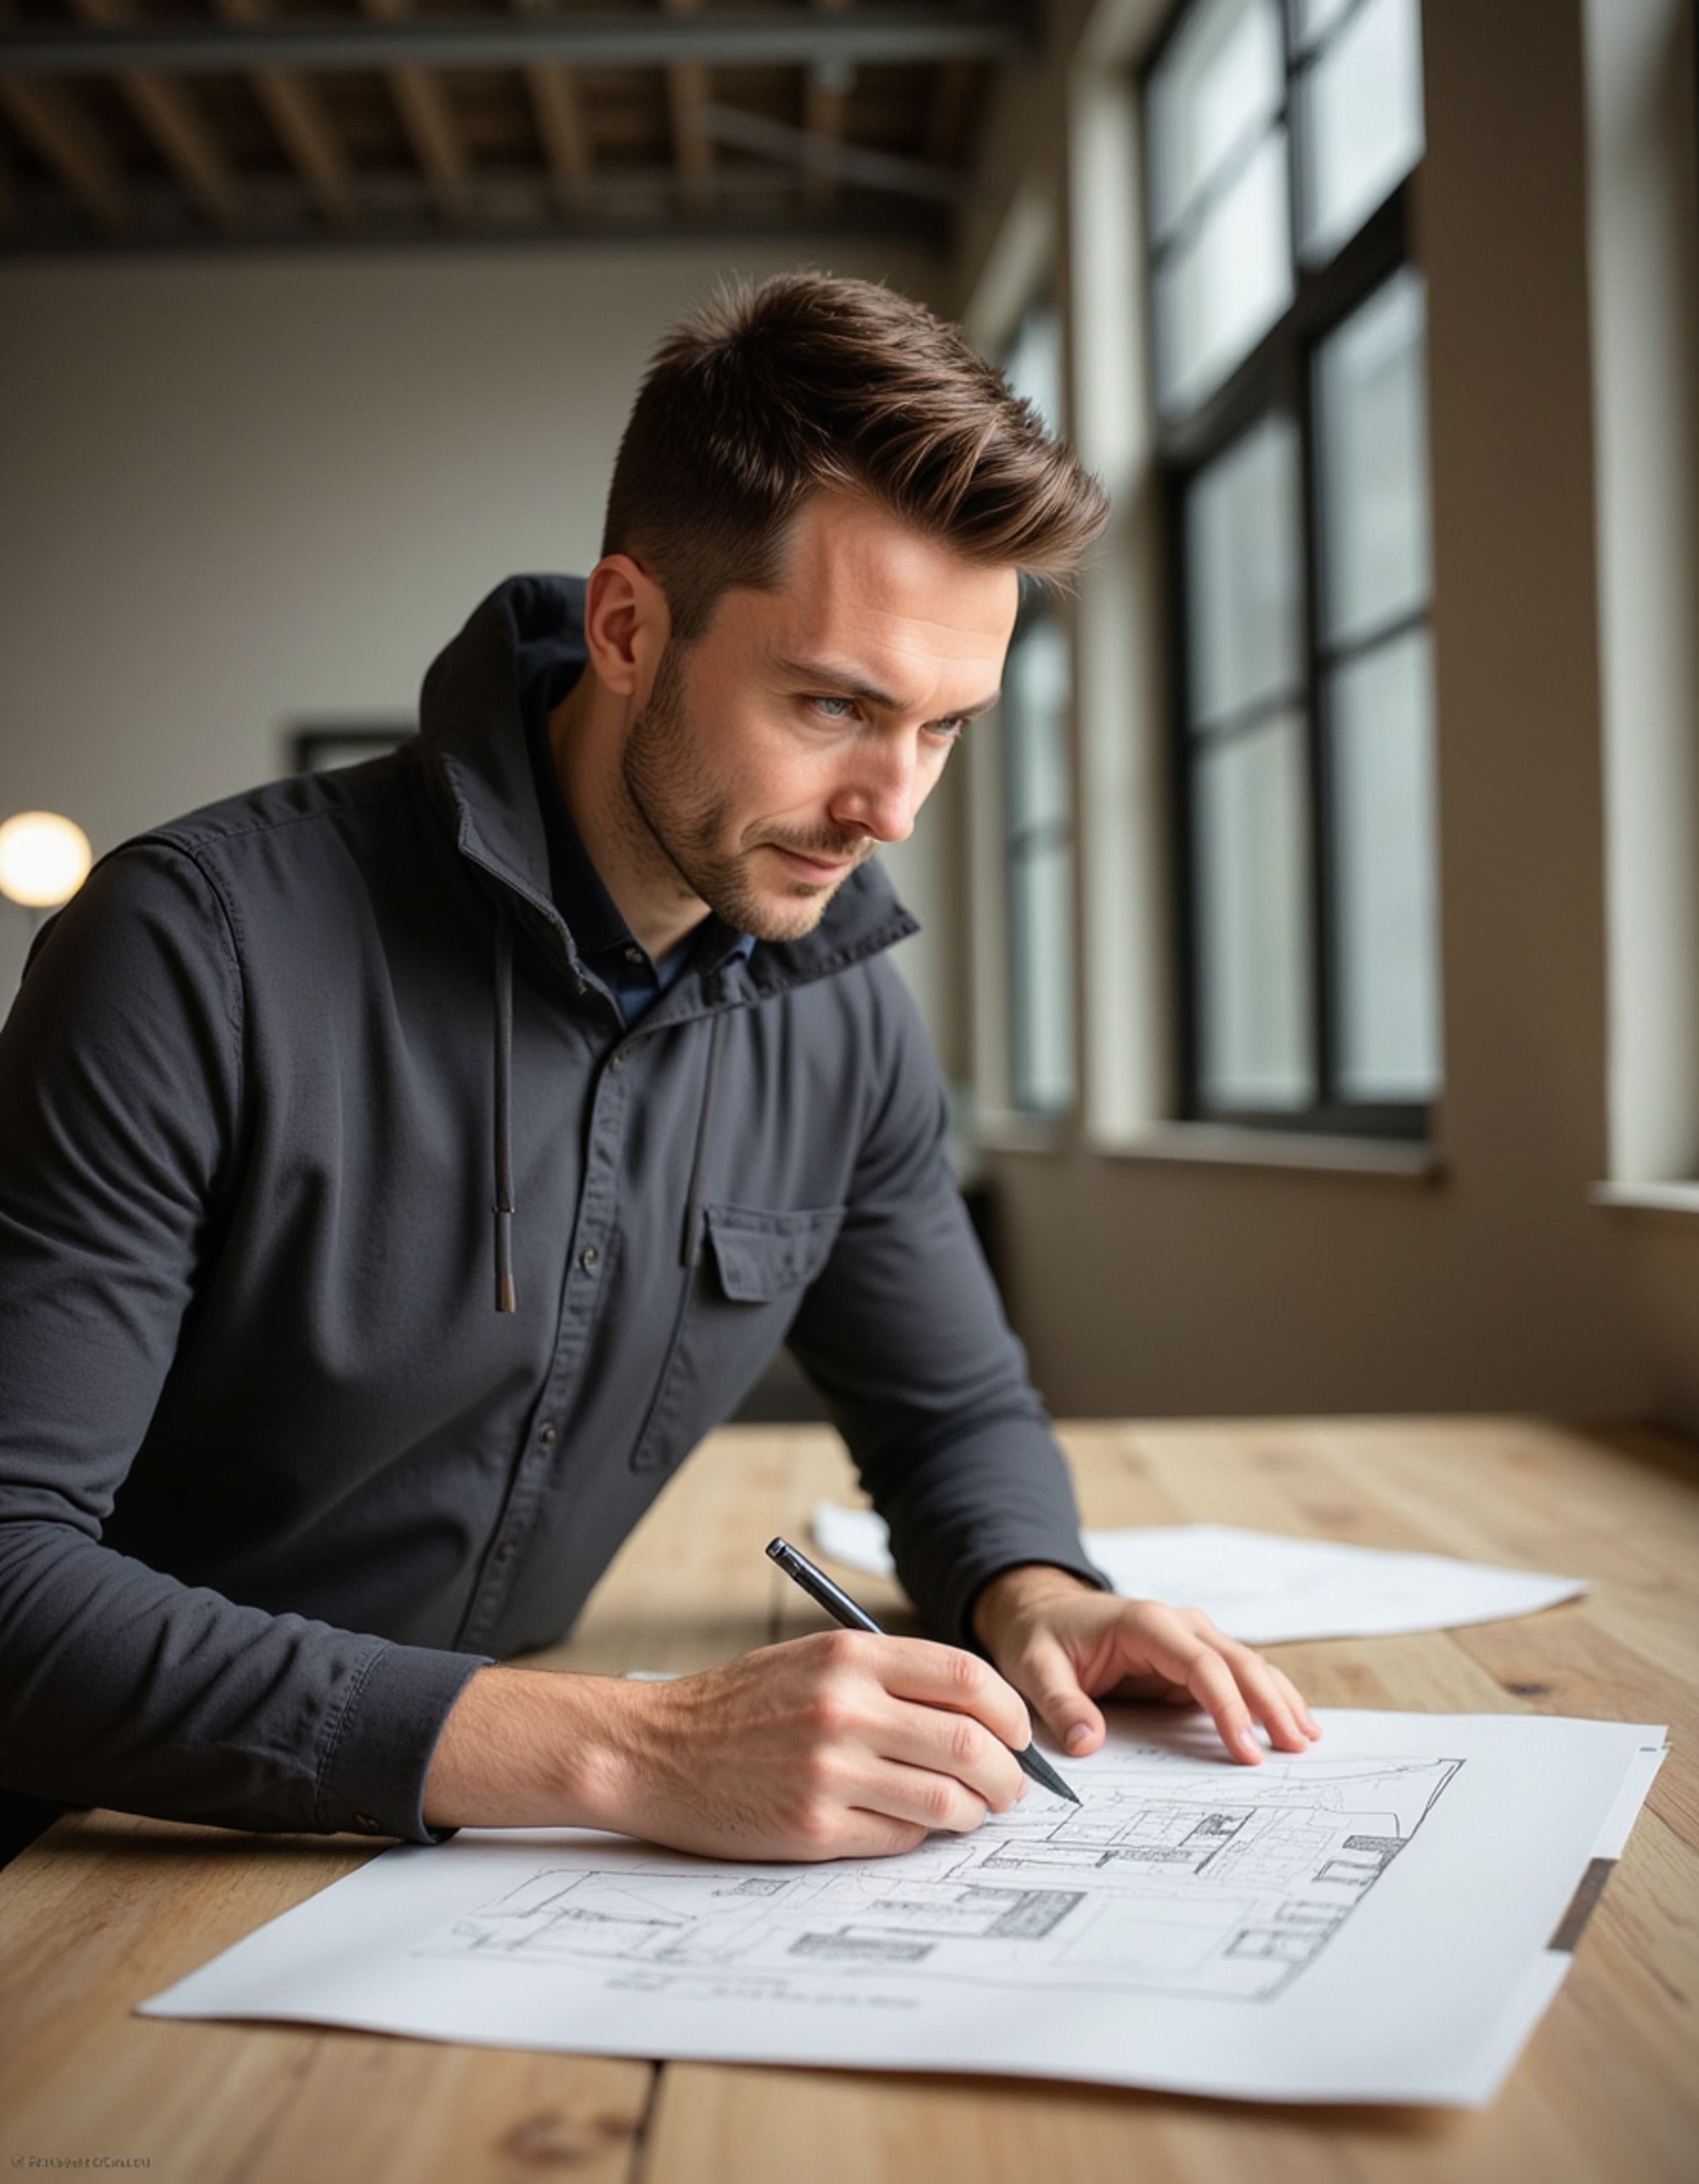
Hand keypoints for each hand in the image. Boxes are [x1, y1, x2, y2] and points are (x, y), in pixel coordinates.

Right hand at [423, 1633, 1032, 1859]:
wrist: (652, 1751)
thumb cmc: (737, 1706)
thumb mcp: (811, 1660)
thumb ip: (887, 1676)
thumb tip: (975, 1715)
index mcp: (849, 1656)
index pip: (967, 1677)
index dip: (1010, 1711)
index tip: (1018, 1735)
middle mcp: (845, 1708)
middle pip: (971, 1744)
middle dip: (1008, 1775)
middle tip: (1010, 1789)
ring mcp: (830, 1771)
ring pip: (947, 1801)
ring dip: (974, 1813)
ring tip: (970, 1813)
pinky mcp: (813, 1828)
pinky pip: (900, 1840)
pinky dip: (919, 1837)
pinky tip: (908, 1827)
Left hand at [973, 1565, 1321, 1765]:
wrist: (1040, 1611)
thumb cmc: (1040, 1638)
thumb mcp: (1035, 1668)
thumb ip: (1062, 1704)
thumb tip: (1088, 1743)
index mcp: (1145, 1623)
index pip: (1201, 1665)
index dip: (1228, 1706)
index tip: (1246, 1749)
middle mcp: (1176, 1625)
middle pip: (1237, 1662)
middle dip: (1270, 1703)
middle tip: (1296, 1747)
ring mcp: (1187, 1639)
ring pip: (1245, 1665)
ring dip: (1277, 1698)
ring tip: (1306, 1736)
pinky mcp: (1188, 1659)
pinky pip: (1233, 1676)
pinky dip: (1264, 1695)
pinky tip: (1290, 1717)